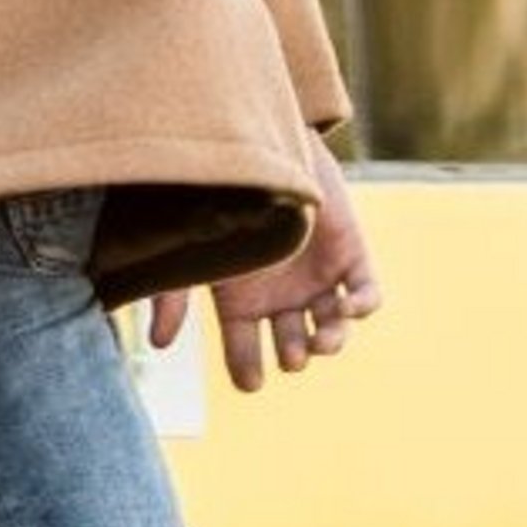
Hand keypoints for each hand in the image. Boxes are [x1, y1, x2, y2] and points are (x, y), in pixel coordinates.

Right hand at [150, 141, 379, 396]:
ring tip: (322, 338)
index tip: (250, 382)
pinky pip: (366, 295)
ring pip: (332, 329)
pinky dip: (362, 307)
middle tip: (293, 351)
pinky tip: (349, 308)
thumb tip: (160, 346)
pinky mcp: (350, 254)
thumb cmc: (219, 197)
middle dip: (295, 355)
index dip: (248, 371)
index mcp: (239, 302)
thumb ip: (174, 296)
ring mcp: (316, 278)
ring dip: (330, 341)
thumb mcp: (191, 251)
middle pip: (293, 347)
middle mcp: (279, 297)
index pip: (245, 352)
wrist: (261, 144)